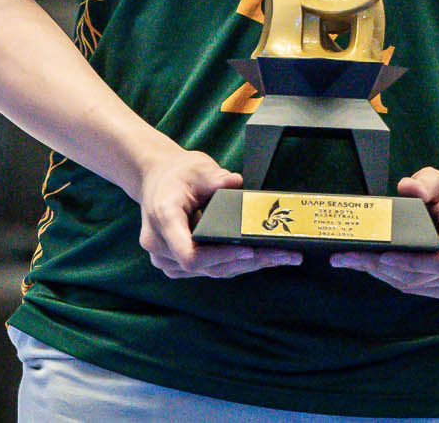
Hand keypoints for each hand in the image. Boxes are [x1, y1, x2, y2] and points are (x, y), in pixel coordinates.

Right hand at [136, 146, 300, 280]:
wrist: (156, 180)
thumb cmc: (176, 173)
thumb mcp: (195, 167)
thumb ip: (214, 177)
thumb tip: (235, 182)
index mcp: (163, 218)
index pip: (189, 253)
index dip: (220, 256)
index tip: (248, 250)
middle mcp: (160, 245)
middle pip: (206, 266)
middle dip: (247, 261)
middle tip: (282, 254)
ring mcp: (166, 259)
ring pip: (211, 271)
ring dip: (246, 265)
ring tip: (281, 257)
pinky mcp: (177, 265)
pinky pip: (209, 269)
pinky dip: (235, 264)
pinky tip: (262, 258)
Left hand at [330, 165, 438, 299]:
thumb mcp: (438, 179)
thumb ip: (425, 181)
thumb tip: (408, 188)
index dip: (412, 264)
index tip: (384, 256)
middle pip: (423, 276)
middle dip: (384, 268)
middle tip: (353, 257)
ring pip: (418, 285)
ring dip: (384, 275)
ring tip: (356, 261)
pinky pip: (422, 289)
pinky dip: (395, 280)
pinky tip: (374, 268)